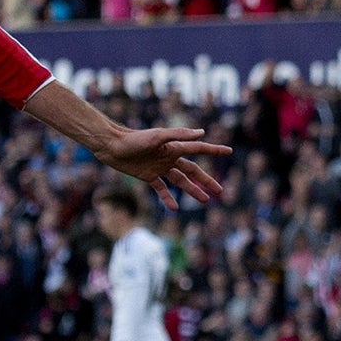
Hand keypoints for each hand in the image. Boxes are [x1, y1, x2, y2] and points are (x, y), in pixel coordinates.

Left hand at [95, 126, 230, 207]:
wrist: (111, 146)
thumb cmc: (133, 139)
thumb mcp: (157, 136)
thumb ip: (178, 135)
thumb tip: (201, 132)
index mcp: (174, 147)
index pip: (199, 149)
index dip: (214, 150)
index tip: (229, 152)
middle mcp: (169, 157)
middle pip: (193, 170)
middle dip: (206, 180)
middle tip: (220, 191)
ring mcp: (160, 168)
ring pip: (181, 181)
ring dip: (192, 191)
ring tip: (205, 201)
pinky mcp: (148, 176)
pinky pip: (162, 189)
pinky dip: (168, 198)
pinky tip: (175, 208)